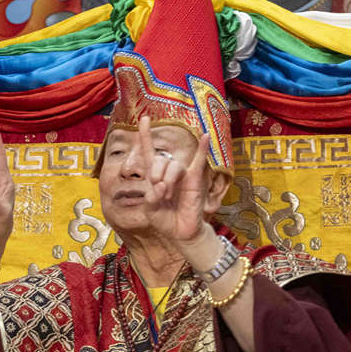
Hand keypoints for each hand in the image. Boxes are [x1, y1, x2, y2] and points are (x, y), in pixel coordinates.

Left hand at [136, 115, 212, 245]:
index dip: (146, 136)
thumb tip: (161, 185)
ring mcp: (182, 175)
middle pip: (159, 160)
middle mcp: (168, 172)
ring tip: (169, 196)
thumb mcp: (150, 210)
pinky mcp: (195, 180)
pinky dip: (202, 149)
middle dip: (156, 174)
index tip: (144, 119)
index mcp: (154, 177)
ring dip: (169, 180)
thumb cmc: (165, 220)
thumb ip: (151, 197)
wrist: (181, 233)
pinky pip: (199, 161)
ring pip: (173, 166)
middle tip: (160, 192)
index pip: (149, 152)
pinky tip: (205, 136)